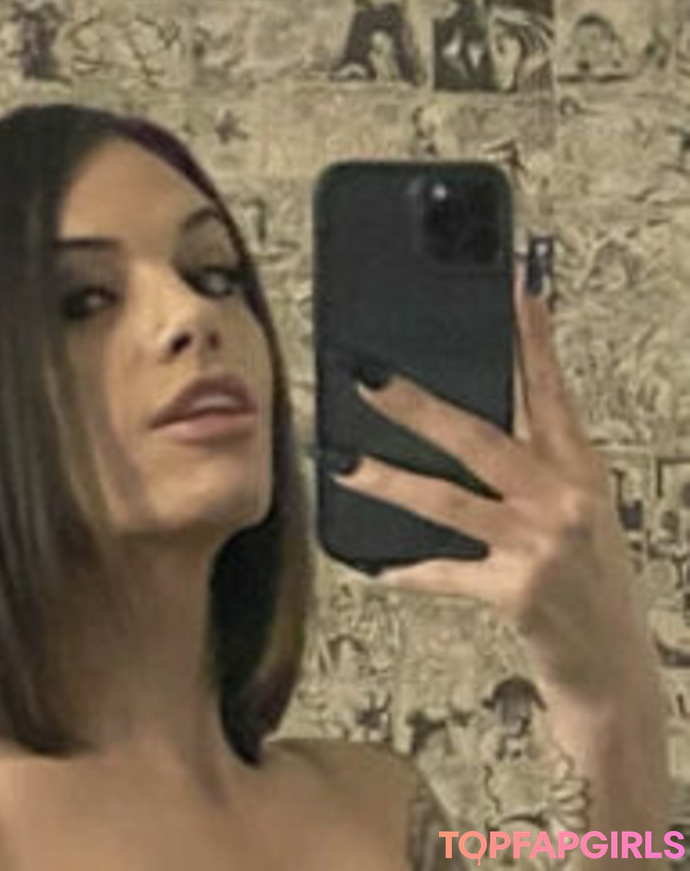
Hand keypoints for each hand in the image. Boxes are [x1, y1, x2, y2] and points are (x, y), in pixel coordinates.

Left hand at [332, 261, 651, 706]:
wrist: (612, 666)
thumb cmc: (586, 575)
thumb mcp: (573, 506)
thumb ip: (532, 459)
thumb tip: (467, 410)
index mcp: (579, 468)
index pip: (550, 391)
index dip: (531, 339)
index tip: (513, 289)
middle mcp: (565, 499)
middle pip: (481, 438)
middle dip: (420, 406)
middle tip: (369, 377)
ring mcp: (542, 545)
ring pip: (449, 502)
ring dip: (390, 482)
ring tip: (344, 463)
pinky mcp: (518, 592)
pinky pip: (446, 573)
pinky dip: (411, 571)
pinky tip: (377, 567)